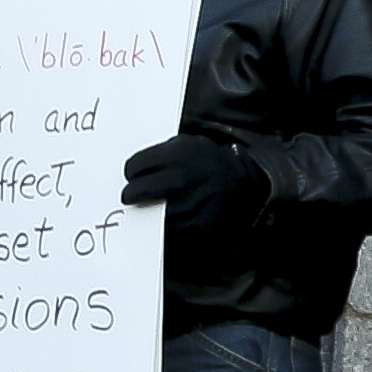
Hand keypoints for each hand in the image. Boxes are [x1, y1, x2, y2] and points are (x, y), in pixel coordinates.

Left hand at [121, 134, 269, 243]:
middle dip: (130, 193)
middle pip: (139, 189)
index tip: (132, 175)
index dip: (131, 171)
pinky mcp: (198, 224)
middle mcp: (183, 178)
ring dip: (145, 210)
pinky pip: (170, 227)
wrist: (243, 184)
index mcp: (179, 155)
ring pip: (152, 211)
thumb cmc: (209, 163)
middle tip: (128, 195)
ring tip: (148, 205)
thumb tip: (136, 167)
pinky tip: (167, 214)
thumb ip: (163, 152)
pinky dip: (165, 222)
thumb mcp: (189, 145)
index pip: (136, 165)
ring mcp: (190, 202)